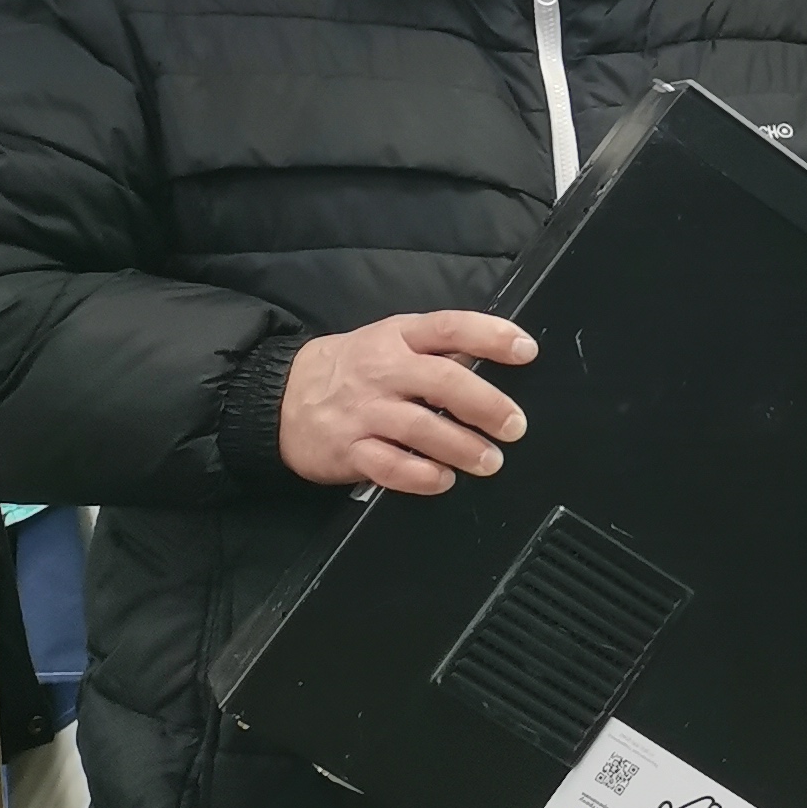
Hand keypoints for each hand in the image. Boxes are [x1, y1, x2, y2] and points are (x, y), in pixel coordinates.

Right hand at [278, 310, 537, 492]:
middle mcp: (383, 371)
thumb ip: (436, 350)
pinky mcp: (348, 450)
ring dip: (463, 448)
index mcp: (398, 336)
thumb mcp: (389, 341)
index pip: (450, 327)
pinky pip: (390, 467)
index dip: (492, 337)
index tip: (526, 352)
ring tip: (490, 461)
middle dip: (486, 406)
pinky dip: (421, 477)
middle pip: (443, 382)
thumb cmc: (350, 369)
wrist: (279, 397)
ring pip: (421, 429)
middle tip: (515, 426)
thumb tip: (495, 362)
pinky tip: (443, 480)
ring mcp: (364, 412)